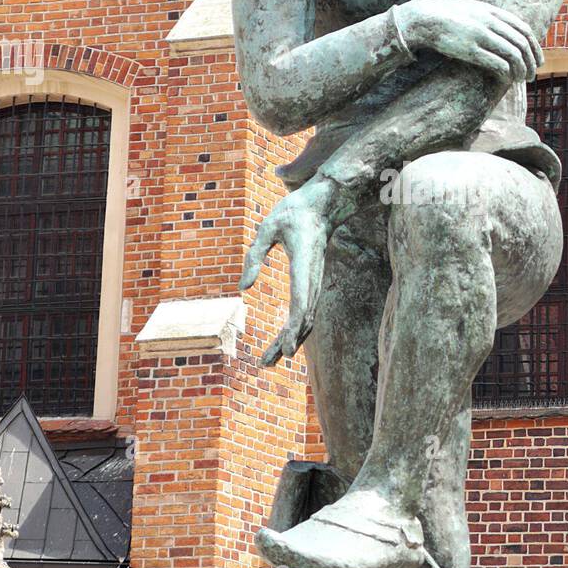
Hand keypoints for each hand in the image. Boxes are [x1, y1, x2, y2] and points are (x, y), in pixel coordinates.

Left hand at [239, 177, 342, 365]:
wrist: (323, 204)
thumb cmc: (293, 212)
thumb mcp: (266, 227)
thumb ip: (254, 256)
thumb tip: (243, 288)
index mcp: (304, 263)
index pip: (302, 302)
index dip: (294, 328)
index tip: (287, 349)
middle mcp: (314, 278)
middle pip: (304, 318)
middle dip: (286, 343)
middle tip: (266, 363)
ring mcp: (316, 282)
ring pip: (306, 319)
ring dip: (289, 340)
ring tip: (268, 361)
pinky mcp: (313, 283)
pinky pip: (305, 311)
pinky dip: (294, 329)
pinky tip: (282, 341)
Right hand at [396, 0, 542, 82]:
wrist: (424, 18)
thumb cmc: (446, 15)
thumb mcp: (472, 8)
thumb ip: (489, 16)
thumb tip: (504, 28)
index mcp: (492, 11)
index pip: (523, 29)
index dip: (534, 47)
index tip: (537, 60)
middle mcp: (489, 22)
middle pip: (521, 43)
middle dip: (530, 62)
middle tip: (531, 75)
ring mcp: (480, 35)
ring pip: (513, 54)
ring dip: (521, 70)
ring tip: (521, 80)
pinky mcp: (469, 50)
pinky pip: (497, 63)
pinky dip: (507, 73)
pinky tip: (506, 79)